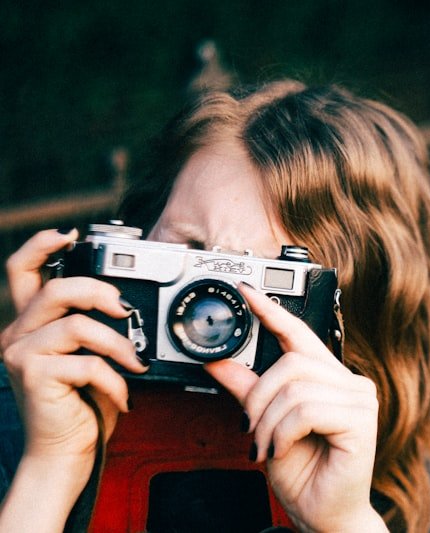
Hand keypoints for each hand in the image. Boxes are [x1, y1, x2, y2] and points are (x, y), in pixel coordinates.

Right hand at [0, 229, 146, 529]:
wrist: (67, 451)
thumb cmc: (84, 402)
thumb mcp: (91, 355)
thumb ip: (95, 325)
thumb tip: (126, 300)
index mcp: (31, 322)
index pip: (22, 269)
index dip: (42, 244)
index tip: (72, 235)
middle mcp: (18, 333)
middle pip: (54, 289)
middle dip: (98, 292)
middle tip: (126, 310)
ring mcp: (21, 354)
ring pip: (76, 325)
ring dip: (117, 345)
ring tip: (135, 364)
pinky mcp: (34, 377)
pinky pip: (86, 363)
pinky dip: (115, 380)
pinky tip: (123, 395)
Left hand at [205, 283, 385, 532]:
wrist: (323, 514)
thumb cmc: (303, 472)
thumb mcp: (264, 425)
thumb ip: (247, 390)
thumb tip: (218, 360)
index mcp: (329, 378)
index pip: (300, 334)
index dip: (273, 312)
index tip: (246, 291)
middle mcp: (349, 382)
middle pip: (291, 362)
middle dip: (258, 398)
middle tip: (249, 431)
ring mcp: (360, 400)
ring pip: (295, 388)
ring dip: (267, 422)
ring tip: (265, 447)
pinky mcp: (361, 421)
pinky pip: (306, 411)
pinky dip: (283, 433)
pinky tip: (282, 450)